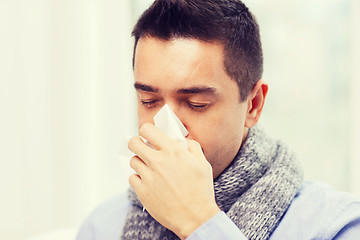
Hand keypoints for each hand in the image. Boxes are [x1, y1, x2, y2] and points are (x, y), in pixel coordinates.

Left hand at [128, 123, 220, 238]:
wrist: (195, 217)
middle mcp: (158, 161)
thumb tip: (181, 139)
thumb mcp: (203, 164)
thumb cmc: (201, 190)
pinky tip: (149, 181)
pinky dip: (139, 178)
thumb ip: (192, 147)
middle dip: (136, 142)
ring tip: (149, 168)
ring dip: (140, 162)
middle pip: (133, 143)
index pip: (148, 130)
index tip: (148, 134)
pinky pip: (132, 178)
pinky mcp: (142, 191)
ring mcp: (148, 176)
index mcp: (173, 151)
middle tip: (142, 147)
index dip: (146, 130)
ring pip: (133, 161)